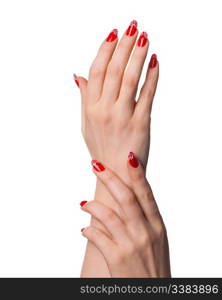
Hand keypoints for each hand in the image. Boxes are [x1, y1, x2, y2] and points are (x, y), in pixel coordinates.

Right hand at [75, 21, 158, 180]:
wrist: (116, 174)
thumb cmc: (101, 148)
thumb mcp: (86, 124)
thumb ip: (84, 98)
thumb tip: (78, 76)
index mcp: (91, 108)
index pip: (97, 72)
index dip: (105, 50)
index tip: (114, 34)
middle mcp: (105, 110)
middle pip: (114, 70)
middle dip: (124, 46)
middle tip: (133, 27)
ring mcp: (123, 116)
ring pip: (130, 78)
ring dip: (138, 55)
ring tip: (145, 38)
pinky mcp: (141, 123)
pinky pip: (147, 95)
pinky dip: (152, 77)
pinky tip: (155, 62)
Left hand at [80, 152, 170, 276]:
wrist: (154, 295)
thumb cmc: (154, 265)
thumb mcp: (157, 239)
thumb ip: (145, 218)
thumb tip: (129, 199)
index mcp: (157, 225)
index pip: (146, 194)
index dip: (137, 174)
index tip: (129, 157)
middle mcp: (145, 232)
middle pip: (125, 197)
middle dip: (109, 178)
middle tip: (96, 166)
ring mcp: (131, 245)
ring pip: (107, 214)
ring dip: (92, 205)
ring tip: (83, 203)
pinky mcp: (117, 258)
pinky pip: (97, 237)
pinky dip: (88, 230)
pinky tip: (84, 229)